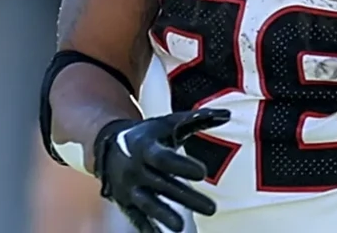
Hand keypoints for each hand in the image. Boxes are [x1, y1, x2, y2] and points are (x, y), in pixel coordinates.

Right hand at [94, 108, 230, 231]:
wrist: (108, 145)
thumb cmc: (149, 134)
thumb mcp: (168, 124)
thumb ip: (197, 120)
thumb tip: (228, 114)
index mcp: (146, 147)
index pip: (163, 159)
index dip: (182, 166)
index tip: (202, 173)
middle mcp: (136, 168)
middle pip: (162, 185)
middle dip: (186, 197)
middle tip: (212, 209)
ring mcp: (129, 187)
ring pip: (147, 204)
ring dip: (163, 216)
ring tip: (180, 228)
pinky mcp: (126, 202)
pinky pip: (136, 217)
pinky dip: (147, 227)